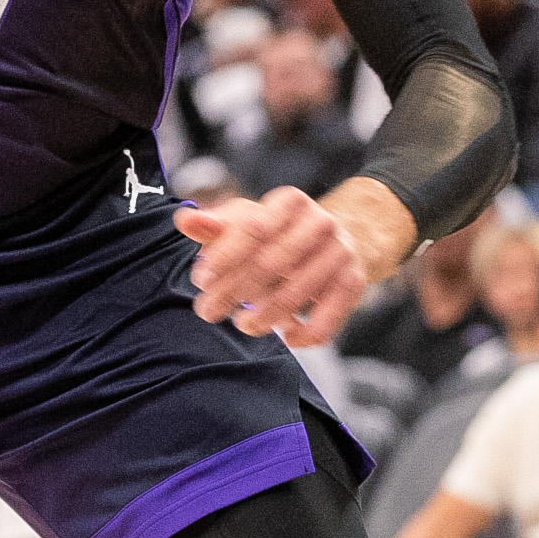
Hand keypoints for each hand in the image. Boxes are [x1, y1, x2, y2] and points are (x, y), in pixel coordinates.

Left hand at [173, 186, 370, 346]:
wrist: (342, 239)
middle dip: (233, 291)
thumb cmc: (281, 233)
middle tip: (208, 311)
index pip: (254, 228)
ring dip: (263, 316)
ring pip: (296, 294)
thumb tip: (184, 220)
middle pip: (271, 263)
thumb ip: (216, 225)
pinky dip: (304, 334)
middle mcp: (321, 223)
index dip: (225, 256)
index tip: (201, 279)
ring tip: (242, 324)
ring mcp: (340, 254)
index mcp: (291, 202)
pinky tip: (287, 335)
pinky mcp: (354, 284)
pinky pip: (327, 319)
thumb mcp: (249, 222)